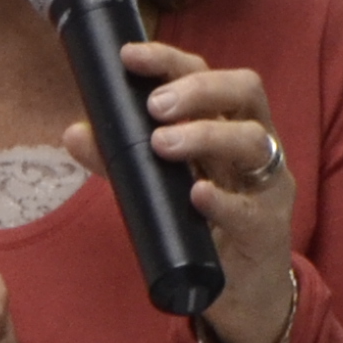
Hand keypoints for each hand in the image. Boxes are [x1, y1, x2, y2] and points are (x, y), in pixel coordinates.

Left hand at [63, 41, 294, 342]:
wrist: (240, 285)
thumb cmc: (202, 220)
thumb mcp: (161, 184)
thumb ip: (121, 160)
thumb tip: (74, 133)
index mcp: (228, 122)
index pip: (207, 73)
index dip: (171, 60)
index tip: (131, 58)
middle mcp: (256, 143)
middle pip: (245, 92)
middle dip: (198, 90)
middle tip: (155, 106)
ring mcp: (267, 184)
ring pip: (254, 143)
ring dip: (207, 136)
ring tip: (163, 145)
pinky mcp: (268, 228)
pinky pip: (251, 210)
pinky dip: (223, 201)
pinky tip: (197, 197)